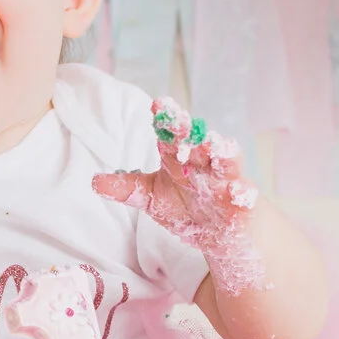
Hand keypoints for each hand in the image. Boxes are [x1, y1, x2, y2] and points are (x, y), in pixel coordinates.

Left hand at [93, 98, 263, 291]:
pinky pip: (244, 196)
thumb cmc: (187, 208)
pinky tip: (237, 192)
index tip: (157, 105)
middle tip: (178, 120)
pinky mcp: (242, 202)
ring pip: (225, 162)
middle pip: (198, 142)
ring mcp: (225, 182)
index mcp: (179, 158)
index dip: (165, 119)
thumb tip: (94, 181)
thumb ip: (127, 188)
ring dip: (220, 153)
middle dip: (189, 132)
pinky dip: (241, 193)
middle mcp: (203, 164)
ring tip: (212, 145)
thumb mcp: (152, 199)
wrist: (221, 233)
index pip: (171, 135)